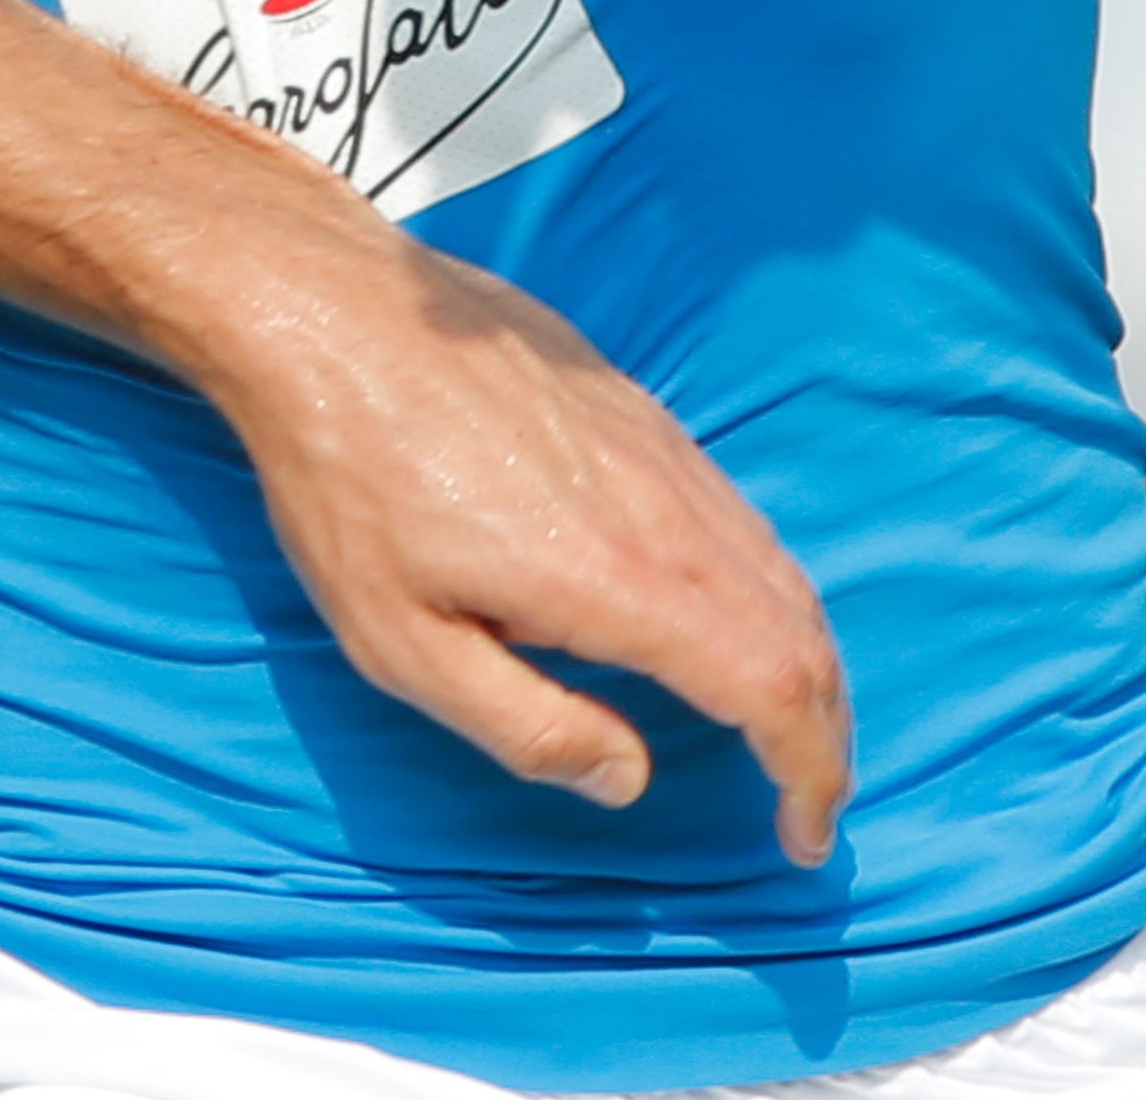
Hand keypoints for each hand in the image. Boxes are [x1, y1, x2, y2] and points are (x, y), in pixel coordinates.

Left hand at [204, 228, 853, 863]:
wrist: (324, 312)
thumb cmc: (343, 479)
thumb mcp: (399, 640)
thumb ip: (523, 725)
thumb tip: (626, 778)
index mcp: (619, 580)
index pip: (776, 692)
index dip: (811, 774)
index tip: (800, 834)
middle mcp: (664, 508)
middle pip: (800, 635)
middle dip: (822, 730)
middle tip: (799, 799)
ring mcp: (656, 447)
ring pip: (776, 567)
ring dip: (800, 658)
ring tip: (776, 724)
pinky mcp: (634, 407)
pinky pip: (735, 512)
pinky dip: (762, 586)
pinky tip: (719, 611)